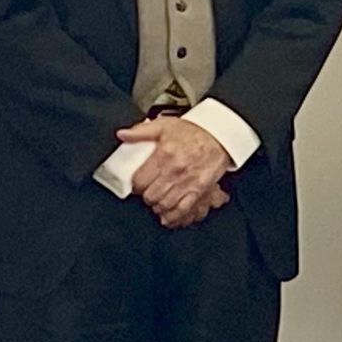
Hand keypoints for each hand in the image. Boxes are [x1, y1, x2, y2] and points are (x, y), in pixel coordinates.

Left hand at [120, 116, 234, 228]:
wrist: (219, 135)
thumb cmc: (193, 131)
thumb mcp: (164, 125)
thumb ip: (141, 131)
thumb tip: (123, 135)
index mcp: (163, 155)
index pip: (140, 180)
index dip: (135, 185)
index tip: (136, 184)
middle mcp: (174, 170)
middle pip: (150, 195)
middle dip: (145, 196)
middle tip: (146, 192)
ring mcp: (187, 182)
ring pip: (164, 204)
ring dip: (157, 206)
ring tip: (156, 201)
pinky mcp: (198, 190)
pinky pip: (183, 209)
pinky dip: (172, 215)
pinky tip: (167, 215)